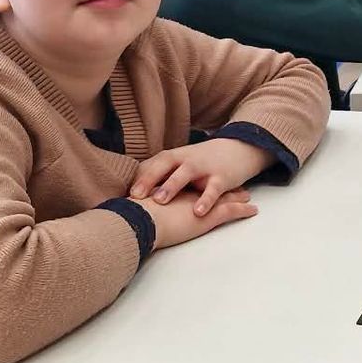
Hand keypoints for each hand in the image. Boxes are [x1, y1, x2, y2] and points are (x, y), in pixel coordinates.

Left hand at [130, 138, 271, 216]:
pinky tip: (197, 212)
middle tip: (135, 195)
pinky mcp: (222, 177)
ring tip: (160, 200)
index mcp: (174, 158)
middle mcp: (187, 159)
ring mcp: (204, 167)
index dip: (138, 178)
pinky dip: (205, 200)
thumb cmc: (202, 163)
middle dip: (149, 179)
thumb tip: (131, 196)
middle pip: (165, 165)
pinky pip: (213, 189)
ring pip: (186, 174)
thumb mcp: (181, 165)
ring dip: (172, 185)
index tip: (123, 194)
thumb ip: (160, 176)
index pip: (152, 165)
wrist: (238, 150)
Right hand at [134, 188, 257, 250]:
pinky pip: (230, 211)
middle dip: (219, 183)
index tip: (204, 180)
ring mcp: (199, 201)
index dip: (198, 181)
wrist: (139, 219)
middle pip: (207, 184)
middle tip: (229, 183)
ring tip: (247, 195)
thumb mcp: (138, 207)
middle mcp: (188, 192)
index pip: (189, 181)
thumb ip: (142, 207)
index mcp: (171, 188)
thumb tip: (131, 211)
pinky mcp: (208, 215)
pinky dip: (242, 211)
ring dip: (236, 195)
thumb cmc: (133, 216)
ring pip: (223, 195)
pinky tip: (253, 211)